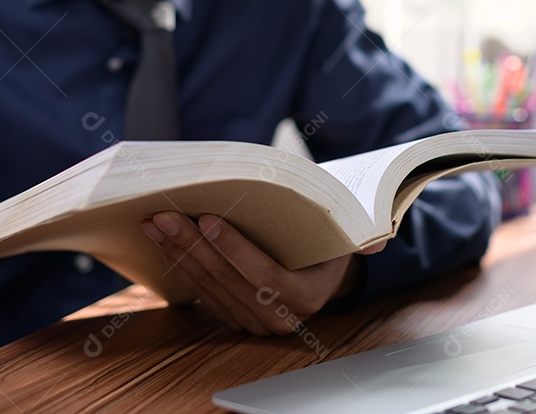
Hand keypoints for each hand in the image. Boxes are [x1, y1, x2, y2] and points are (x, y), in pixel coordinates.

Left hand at [141, 212, 383, 334]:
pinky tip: (162, 241)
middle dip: (192, 246)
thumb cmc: (330, 246)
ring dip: (178, 253)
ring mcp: (250, 321)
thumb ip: (362, 238)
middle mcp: (276, 318)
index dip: (235, 249)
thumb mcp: (348, 239)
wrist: (323, 275)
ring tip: (156, 223)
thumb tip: (378, 241)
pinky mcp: (231, 315)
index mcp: (305, 298)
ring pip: (208, 286)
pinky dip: (180, 264)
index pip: (264, 276)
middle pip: (227, 280)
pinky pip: (200, 291)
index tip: (210, 219)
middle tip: (166, 215)